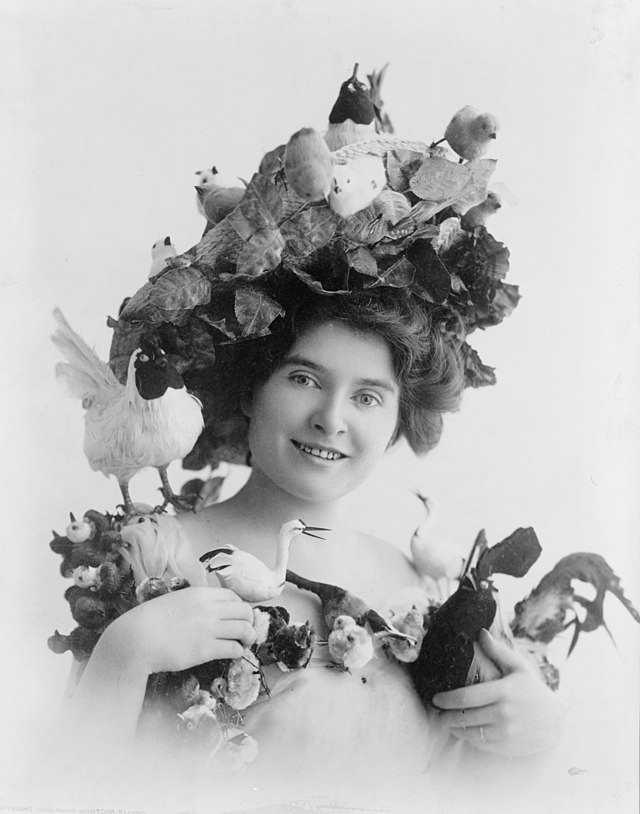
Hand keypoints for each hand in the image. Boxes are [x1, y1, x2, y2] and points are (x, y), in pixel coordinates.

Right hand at [102, 586, 256, 674]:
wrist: (137, 638)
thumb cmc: (149, 621)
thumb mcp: (175, 601)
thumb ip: (193, 603)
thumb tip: (206, 608)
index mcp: (200, 594)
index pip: (233, 596)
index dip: (239, 607)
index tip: (238, 616)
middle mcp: (209, 608)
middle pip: (244, 611)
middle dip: (249, 621)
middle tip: (246, 630)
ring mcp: (209, 628)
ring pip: (244, 629)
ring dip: (249, 637)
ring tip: (245, 643)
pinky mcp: (206, 649)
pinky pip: (234, 648)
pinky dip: (239, 651)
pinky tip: (234, 653)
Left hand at [433, 629, 563, 756]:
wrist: (555, 720)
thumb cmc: (532, 689)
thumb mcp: (518, 667)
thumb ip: (498, 651)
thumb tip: (481, 632)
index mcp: (503, 692)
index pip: (466, 698)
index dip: (447, 700)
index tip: (435, 699)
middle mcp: (503, 714)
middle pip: (464, 717)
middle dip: (446, 716)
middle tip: (436, 712)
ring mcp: (505, 733)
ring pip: (470, 734)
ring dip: (454, 728)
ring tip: (446, 721)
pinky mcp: (507, 747)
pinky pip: (481, 745)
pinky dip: (468, 738)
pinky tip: (463, 731)